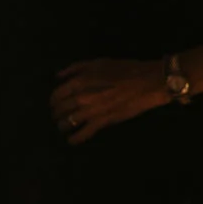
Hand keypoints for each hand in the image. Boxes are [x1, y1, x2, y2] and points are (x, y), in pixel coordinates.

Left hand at [52, 59, 171, 143]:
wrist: (149, 82)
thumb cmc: (126, 69)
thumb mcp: (99, 62)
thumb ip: (76, 67)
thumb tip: (58, 76)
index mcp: (80, 81)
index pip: (57, 94)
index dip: (53, 101)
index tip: (55, 104)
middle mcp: (81, 97)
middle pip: (60, 110)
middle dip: (56, 114)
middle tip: (58, 116)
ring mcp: (91, 111)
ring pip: (67, 122)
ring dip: (62, 126)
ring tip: (63, 128)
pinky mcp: (103, 121)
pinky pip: (84, 133)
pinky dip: (75, 138)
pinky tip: (72, 141)